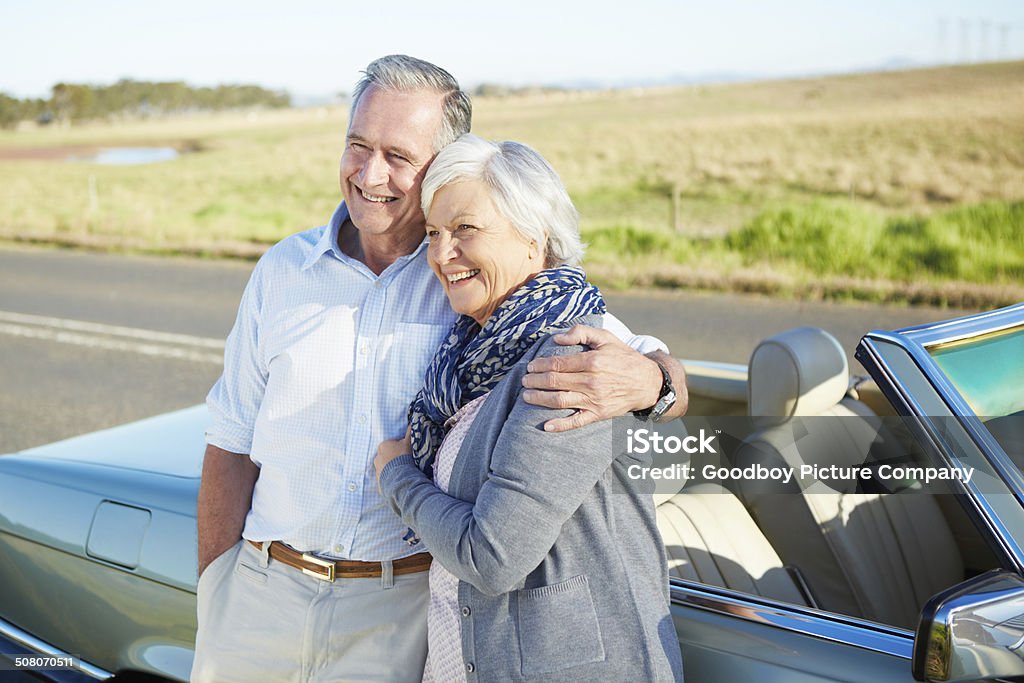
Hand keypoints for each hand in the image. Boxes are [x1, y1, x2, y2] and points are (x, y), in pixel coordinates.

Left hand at [375, 430, 411, 489]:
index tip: (402, 453)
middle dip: (392, 458)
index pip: (389, 445)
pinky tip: (396, 477)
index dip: (396, 449)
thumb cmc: (402, 456)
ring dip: (390, 468)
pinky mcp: (378, 478)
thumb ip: (408, 434)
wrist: (399, 474)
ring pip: (384, 466)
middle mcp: (377, 456)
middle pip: (385, 456)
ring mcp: (377, 468)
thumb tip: (411, 424)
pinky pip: (384, 476)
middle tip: (401, 461)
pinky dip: (388, 477)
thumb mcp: (407, 443)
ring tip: (399, 471)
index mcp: (383, 446)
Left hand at [521, 325, 662, 431]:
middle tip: (524, 380)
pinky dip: (560, 425)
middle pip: (555, 381)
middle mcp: (591, 381)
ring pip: (559, 400)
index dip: (540, 365)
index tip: (531, 366)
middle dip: (535, 381)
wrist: (647, 382)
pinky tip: (546, 426)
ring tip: (526, 396)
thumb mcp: (606, 337)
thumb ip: (581, 332)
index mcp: (592, 361)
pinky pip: (576, 422)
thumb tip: (557, 338)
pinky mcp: (598, 414)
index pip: (558, 363)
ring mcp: (594, 400)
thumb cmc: (624, 357)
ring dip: (539, 399)